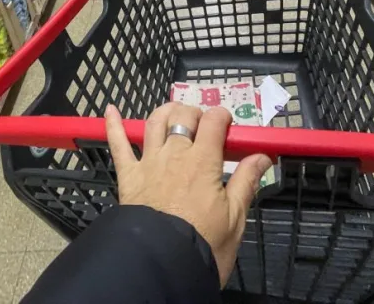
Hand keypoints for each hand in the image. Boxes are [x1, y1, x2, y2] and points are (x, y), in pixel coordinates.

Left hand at [104, 102, 272, 286]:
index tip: (228, 126)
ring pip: (155, 122)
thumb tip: (262, 156)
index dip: (222, 117)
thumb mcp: (235, 217)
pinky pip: (118, 145)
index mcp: (203, 161)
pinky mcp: (128, 176)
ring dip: (166, 112)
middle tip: (204, 126)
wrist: (161, 264)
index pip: (214, 122)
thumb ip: (246, 181)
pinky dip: (114, 125)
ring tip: (174, 113)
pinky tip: (111, 110)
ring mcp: (148, 162)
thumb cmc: (203, 244)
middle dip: (196, 113)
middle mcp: (174, 154)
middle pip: (183, 116)